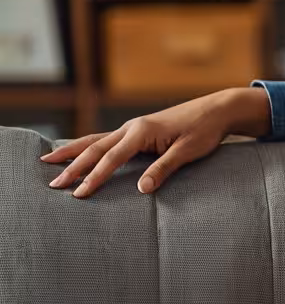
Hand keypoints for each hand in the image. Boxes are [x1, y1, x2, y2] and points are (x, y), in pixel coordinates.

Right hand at [42, 87, 270, 198]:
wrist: (217, 110)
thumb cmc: (205, 130)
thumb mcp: (187, 152)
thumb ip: (163, 169)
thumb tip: (142, 190)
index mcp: (142, 131)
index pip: (111, 158)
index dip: (94, 177)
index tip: (78, 193)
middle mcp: (132, 127)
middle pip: (95, 148)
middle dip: (72, 166)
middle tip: (52, 184)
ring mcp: (134, 127)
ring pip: (96, 140)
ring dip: (73, 152)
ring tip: (48, 161)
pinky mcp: (139, 130)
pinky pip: (107, 139)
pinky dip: (89, 145)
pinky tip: (78, 151)